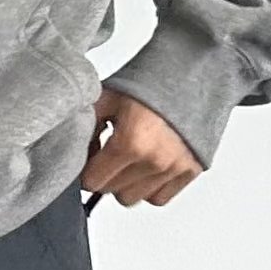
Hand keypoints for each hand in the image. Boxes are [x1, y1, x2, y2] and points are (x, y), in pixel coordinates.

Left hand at [79, 86, 204, 209]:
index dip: (86, 170)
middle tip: (108, 154)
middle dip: (105, 176)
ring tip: (130, 158)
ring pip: (134, 198)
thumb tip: (78, 152)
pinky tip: (147, 165)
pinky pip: (159, 198)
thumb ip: (87, 127)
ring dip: (126, 183)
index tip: (90, 158)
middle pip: (112, 192)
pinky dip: (149, 187)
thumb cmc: (151, 81)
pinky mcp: (190, 171)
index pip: (92, 182)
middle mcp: (154, 161)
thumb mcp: (107, 97)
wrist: (192, 71)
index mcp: (130, 142)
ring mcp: (175, 168)